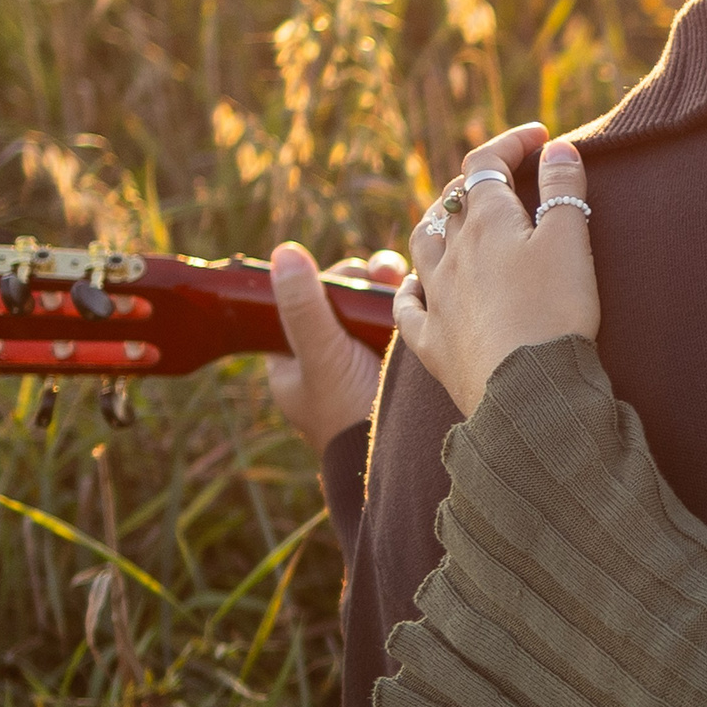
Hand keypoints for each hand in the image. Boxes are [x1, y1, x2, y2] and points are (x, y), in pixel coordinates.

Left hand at [266, 242, 404, 450]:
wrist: (394, 456)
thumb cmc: (345, 414)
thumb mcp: (321, 355)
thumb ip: (304, 307)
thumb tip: (285, 251)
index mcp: (292, 354)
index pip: (305, 297)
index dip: (329, 278)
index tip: (353, 274)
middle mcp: (325, 351)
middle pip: (343, 296)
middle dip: (365, 281)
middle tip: (386, 273)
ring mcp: (361, 354)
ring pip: (372, 304)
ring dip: (389, 287)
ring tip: (405, 279)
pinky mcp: (393, 358)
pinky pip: (398, 319)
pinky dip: (409, 304)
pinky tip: (421, 294)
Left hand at [396, 123, 598, 418]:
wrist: (527, 389)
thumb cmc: (555, 310)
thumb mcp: (572, 240)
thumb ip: (564, 188)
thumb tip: (557, 148)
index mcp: (488, 222)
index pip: (487, 164)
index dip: (511, 142)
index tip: (541, 138)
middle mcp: (452, 253)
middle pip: (452, 201)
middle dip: (477, 181)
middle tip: (507, 177)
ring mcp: (437, 298)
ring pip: (422, 245)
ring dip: (438, 223)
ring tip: (455, 220)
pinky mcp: (432, 342)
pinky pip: (407, 306)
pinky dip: (410, 287)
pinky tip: (416, 285)